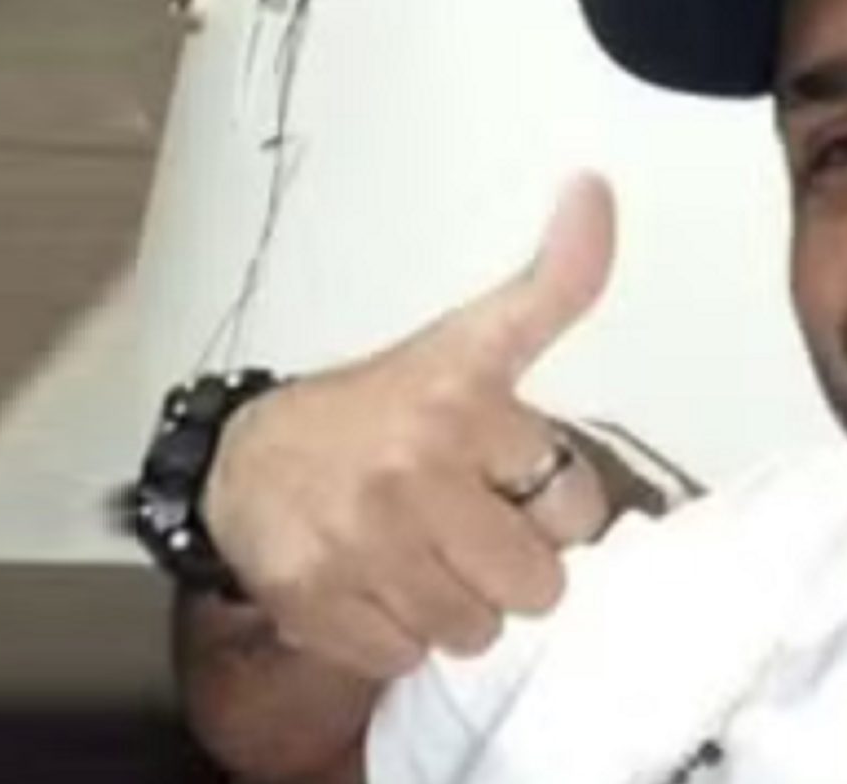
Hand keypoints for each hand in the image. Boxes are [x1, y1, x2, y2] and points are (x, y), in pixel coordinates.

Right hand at [202, 175, 616, 680]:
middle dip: (512, 568)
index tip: (510, 480)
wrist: (249, 458)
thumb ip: (555, 283)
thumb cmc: (379, 407)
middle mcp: (413, 466)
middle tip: (466, 528)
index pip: (579, 505)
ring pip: (477, 632)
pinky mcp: (317, 602)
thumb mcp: (471, 339)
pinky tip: (374, 584)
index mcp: (461, 395)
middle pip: (538, 586)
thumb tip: (597, 188)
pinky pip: (409, 658)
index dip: (553, 504)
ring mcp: (362, 541)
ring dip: (456, 606)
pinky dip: (397, 634)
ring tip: (418, 554)